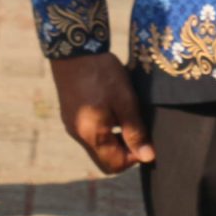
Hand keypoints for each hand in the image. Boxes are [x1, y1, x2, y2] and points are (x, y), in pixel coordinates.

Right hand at [50, 53, 153, 173]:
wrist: (73, 49)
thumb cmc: (102, 74)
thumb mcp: (126, 101)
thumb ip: (135, 132)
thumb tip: (148, 157)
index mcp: (92, 134)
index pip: (115, 165)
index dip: (134, 158)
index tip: (144, 139)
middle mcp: (78, 134)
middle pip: (104, 159)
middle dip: (123, 152)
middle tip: (136, 130)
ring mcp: (70, 124)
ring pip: (96, 146)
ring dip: (113, 140)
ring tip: (124, 117)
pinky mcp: (68, 114)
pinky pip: (88, 133)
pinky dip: (102, 130)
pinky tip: (109, 109)